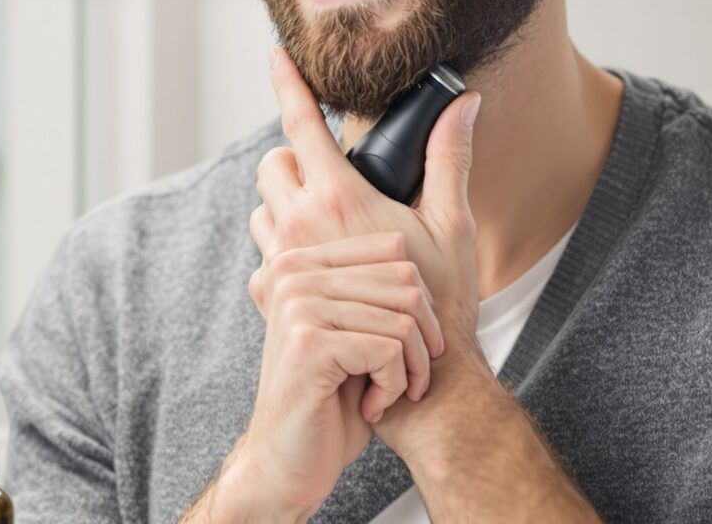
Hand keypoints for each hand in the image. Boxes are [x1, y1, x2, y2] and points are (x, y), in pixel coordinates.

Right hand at [219, 231, 448, 517]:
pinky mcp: (309, 344)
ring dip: (412, 367)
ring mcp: (298, 306)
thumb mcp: (355, 333)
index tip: (412, 343)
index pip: (394, 248)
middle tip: (410, 376)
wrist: (287, 463)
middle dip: (424, 335)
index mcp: (301, 262)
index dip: (421, 299)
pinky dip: (395, 386)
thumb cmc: (329, 401)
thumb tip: (424, 249)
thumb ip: (376, 290)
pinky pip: (389, 350)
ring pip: (403, 318)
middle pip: (406, 279)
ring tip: (392, 393)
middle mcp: (294, 274)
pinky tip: (372, 407)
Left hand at [251, 48, 482, 355]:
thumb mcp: (453, 226)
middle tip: (325, 173)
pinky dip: (283, 248)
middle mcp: (299, 225)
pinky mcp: (271, 295)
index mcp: (339, 200)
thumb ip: (450, 158)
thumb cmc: (442, 304)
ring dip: (284, 206)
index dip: (287, 82)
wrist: (417, 385)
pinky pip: (262, 254)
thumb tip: (464, 102)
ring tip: (325, 227)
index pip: (301, 124)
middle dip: (292, 158)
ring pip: (261, 210)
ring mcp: (281, 262)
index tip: (276, 54)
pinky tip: (319, 265)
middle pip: (270, 164)